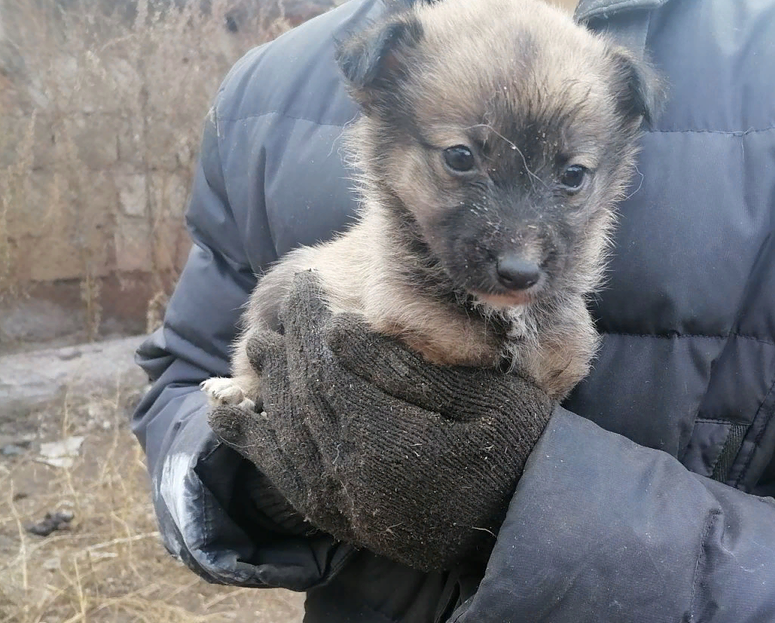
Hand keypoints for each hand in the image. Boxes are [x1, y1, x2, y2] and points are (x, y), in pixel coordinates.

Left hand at [208, 272, 554, 571]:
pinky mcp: (331, 513)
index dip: (309, 316)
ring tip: (263, 340)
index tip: (306, 277)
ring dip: (266, 378)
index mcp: (384, 438)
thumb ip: (406, 370)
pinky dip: (244, 435)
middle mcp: (346, 471)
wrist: (517, 527)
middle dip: (289, 338)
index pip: (324, 363)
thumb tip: (335, 332)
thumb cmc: (514, 451)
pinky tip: (227, 405)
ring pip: (281, 425)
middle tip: (289, 297)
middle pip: (298, 390)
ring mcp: (333, 498)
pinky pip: (274, 469)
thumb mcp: (483, 400)